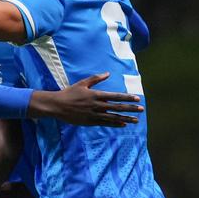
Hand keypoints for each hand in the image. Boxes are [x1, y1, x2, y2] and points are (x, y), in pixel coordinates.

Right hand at [28, 72, 143, 126]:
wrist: (57, 105)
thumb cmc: (69, 93)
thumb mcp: (82, 83)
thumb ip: (96, 79)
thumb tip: (107, 73)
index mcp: (96, 95)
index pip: (115, 96)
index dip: (127, 98)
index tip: (137, 99)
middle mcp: (97, 105)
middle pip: (117, 107)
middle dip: (130, 108)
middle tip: (141, 110)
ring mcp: (94, 114)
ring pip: (113, 117)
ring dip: (126, 118)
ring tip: (135, 120)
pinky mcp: (90, 121)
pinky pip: (105, 123)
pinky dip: (115, 124)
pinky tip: (122, 124)